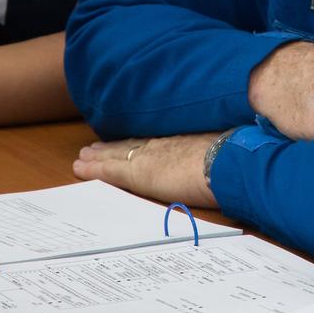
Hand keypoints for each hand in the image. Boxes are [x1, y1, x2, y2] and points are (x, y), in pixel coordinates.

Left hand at [73, 134, 218, 206]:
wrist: (227, 161)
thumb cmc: (233, 158)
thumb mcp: (222, 152)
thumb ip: (212, 156)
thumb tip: (219, 161)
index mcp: (181, 140)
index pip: (151, 140)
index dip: (134, 141)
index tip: (123, 141)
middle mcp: (161, 144)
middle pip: (129, 144)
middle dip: (110, 147)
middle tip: (92, 148)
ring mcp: (148, 156)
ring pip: (115, 154)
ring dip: (97, 156)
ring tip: (82, 157)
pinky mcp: (139, 173)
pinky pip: (110, 170)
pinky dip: (94, 169)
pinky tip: (80, 169)